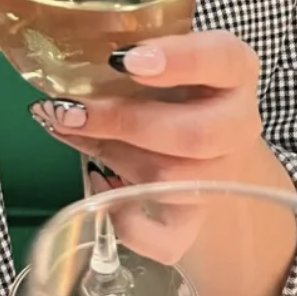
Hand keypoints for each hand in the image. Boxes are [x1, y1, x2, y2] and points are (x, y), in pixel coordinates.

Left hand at [29, 31, 296, 278]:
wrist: (201, 138)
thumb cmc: (169, 84)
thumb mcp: (156, 57)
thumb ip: (122, 59)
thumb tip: (58, 75)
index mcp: (233, 69)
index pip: (221, 58)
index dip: (177, 60)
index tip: (124, 58)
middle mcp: (237, 124)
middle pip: (196, 134)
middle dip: (125, 122)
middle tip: (72, 109)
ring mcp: (222, 178)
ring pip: (173, 181)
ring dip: (112, 155)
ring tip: (71, 130)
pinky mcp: (196, 221)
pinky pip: (165, 239)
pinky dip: (124, 218)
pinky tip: (97, 183)